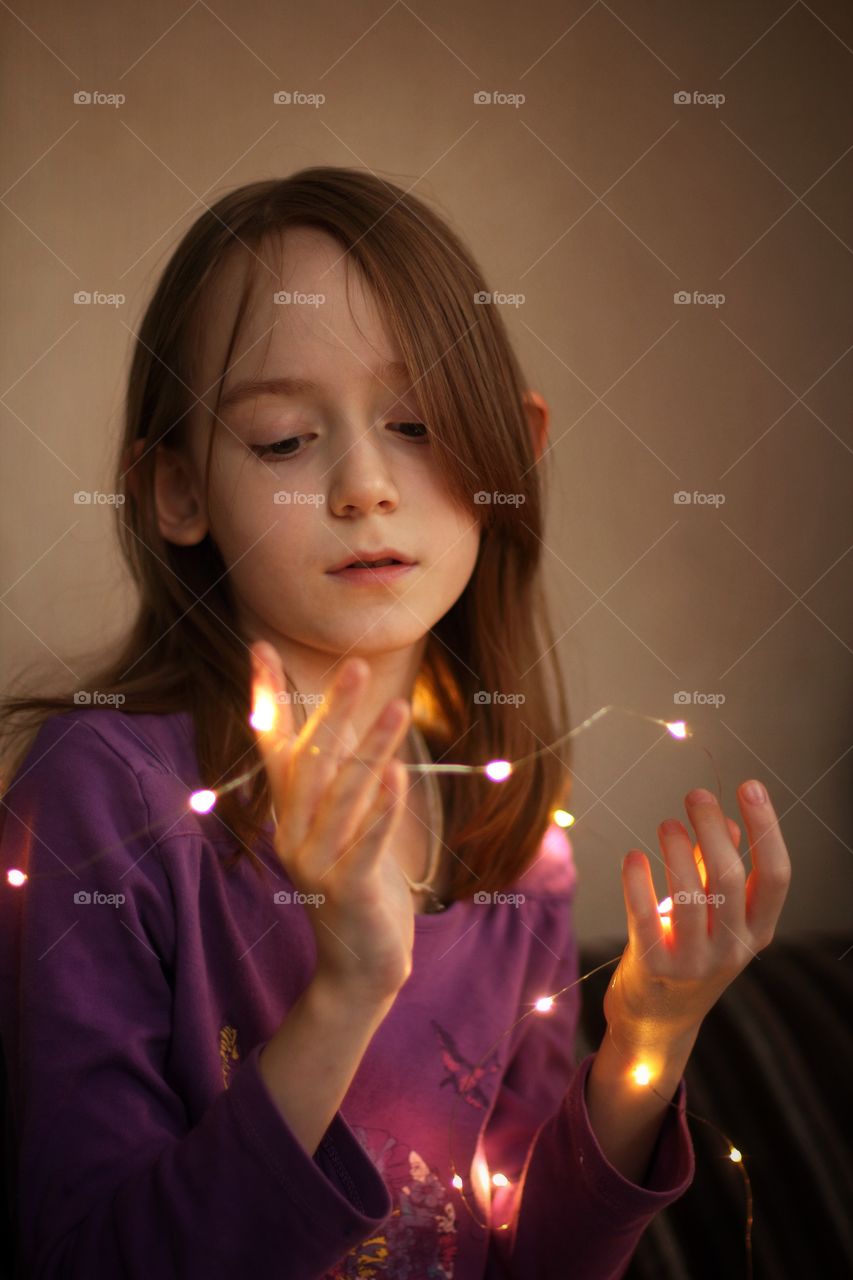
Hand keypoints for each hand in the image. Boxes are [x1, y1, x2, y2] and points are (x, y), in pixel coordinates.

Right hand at [249, 641, 415, 1002]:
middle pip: (309, 762)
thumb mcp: (342, 822)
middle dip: (333, 712)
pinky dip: (383, 810)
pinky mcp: (348, 890)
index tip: (259, 648)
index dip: (266, 697)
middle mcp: (292, 833)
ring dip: (370, 750)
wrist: (359, 965)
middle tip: (357, 666)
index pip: (272, 745)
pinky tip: (399, 776)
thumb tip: (334, 717)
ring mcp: (316, 863)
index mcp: (289, 812)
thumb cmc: (356, 881)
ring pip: (341, 796)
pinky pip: (365, 843)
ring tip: (397, 708)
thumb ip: (337, 774)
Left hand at [604, 781, 791, 1046]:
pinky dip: (638, 883)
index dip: (766, 827)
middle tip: (695, 796)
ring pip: (691, 896)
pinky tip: (633, 856)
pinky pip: (646, 919)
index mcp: (758, 930)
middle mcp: (733, 948)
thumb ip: (717, 870)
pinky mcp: (655, 968)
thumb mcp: (715, 915)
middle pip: (731, 878)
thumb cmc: (688, 953)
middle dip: (712, 829)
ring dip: (675, 850)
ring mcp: (695, 962)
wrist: (656, 1022)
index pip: (777, 875)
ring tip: (666, 823)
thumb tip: (726, 822)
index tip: (749, 785)